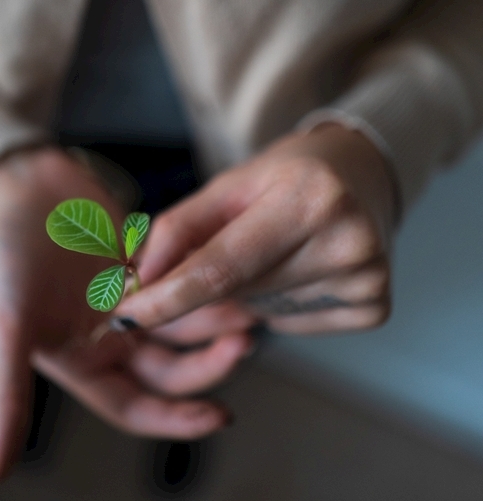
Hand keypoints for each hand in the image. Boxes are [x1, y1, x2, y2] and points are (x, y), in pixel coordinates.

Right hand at [0, 148, 246, 489]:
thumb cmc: (3, 260)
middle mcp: (107, 338)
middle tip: (244, 343)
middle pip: (171, 368)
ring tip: (250, 310)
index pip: (138, 408)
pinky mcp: (142, 261)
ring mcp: (127, 299)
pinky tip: (235, 272)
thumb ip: (5, 402)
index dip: (178, 419)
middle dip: (209, 363)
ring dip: (215, 321)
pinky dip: (205, 279)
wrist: (14, 185)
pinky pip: (183, 278)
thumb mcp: (6, 332)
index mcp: (80, 364)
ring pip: (184, 324)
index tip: (222, 416)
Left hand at [115, 124, 394, 334]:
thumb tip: (137, 283)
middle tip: (232, 243)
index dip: (168, 297)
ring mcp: (368, 278)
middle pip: (238, 292)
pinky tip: (303, 268)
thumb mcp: (230, 185)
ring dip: (249, 292)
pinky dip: (282, 305)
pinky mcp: (375, 306)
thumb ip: (178, 230)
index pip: (221, 268)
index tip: (126, 315)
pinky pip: (294, 325)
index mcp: (309, 198)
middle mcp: (347, 240)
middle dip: (209, 285)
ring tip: (279, 248)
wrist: (363, 175)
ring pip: (262, 312)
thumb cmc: (288, 176)